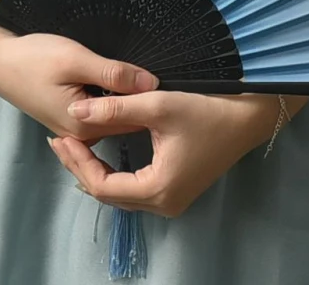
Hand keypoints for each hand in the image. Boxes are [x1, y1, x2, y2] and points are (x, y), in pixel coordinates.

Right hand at [0, 20, 157, 141]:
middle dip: (142, 103)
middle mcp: (82, 135)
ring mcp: (75, 128)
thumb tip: (153, 84)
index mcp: (85, 128)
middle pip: (125, 121)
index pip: (134, 120)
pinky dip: (112, 99)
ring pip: (114, 116)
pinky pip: (102, 112)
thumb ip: (115, 74)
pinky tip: (119, 83)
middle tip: (164, 79)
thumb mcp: (77, 60)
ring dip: (127, 100)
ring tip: (143, 78)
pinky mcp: (70, 117)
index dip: (153, 102)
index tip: (171, 85)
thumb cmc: (34, 58)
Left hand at [47, 91, 298, 218]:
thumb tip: (74, 112)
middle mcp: (163, 204)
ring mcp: (171, 200)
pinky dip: (113, 173)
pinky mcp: (175, 191)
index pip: (102, 186)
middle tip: (60, 140)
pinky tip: (102, 152)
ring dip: (95, 171)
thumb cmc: (207, 111)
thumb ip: (114, 109)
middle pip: (108, 195)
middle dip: (81, 167)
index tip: (61, 137)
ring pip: (120, 194)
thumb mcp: (158, 105)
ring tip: (75, 144)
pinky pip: (134, 190)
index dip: (78, 162)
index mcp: (158, 189)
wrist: (248, 119)